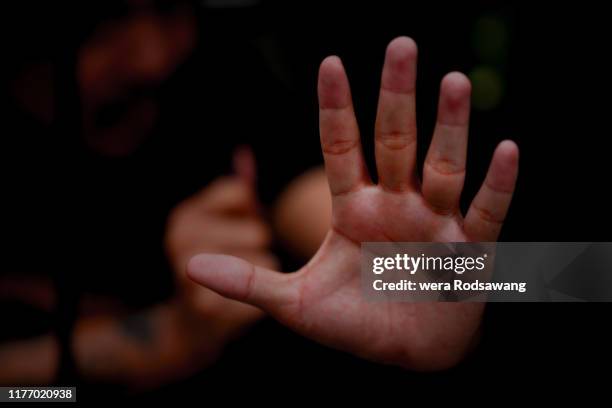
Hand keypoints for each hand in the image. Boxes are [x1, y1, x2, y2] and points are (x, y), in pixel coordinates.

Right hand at [165, 174, 277, 340]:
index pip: (241, 193)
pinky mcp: (208, 311)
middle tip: (238, 263)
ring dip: (264, 273)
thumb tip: (244, 154)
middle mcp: (180, 240)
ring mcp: (189, 276)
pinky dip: (264, 303)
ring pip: (265, 261)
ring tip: (239, 284)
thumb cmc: (219, 265)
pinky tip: (239, 308)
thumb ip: (237, 192)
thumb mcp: (222, 223)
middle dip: (259, 245)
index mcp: (185, 215)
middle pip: (259, 230)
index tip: (238, 227)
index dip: (252, 213)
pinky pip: (267, 295)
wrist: (190, 329)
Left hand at [187, 37, 518, 369]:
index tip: (330, 64)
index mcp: (353, 210)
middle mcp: (395, 205)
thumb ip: (247, 282)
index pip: (341, 148)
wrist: (406, 357)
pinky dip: (496, 185)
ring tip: (452, 81)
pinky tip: (506, 149)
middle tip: (401, 45)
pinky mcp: (469, 251)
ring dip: (449, 128)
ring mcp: (434, 223)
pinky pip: (486, 213)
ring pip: (443, 166)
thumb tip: (190, 264)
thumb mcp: (293, 303)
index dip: (336, 108)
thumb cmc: (353, 323)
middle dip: (398, 96)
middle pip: (396, 142)